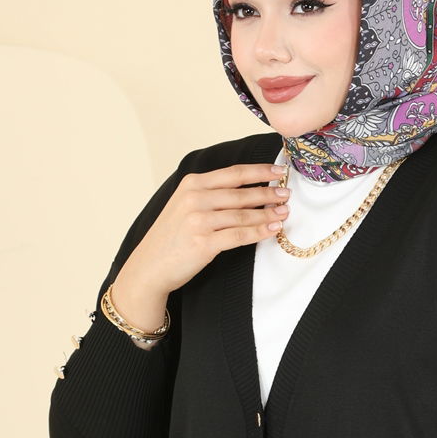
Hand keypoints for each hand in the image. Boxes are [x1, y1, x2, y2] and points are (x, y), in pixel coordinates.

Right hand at [118, 161, 291, 300]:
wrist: (149, 266)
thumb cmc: (171, 237)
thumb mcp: (185, 205)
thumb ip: (211, 194)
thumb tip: (249, 190)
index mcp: (192, 184)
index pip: (234, 174)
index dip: (260, 172)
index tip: (280, 172)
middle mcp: (195, 199)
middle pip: (241, 193)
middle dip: (269, 194)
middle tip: (287, 194)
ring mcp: (198, 221)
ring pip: (243, 215)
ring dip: (267, 214)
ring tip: (284, 213)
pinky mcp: (203, 243)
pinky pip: (239, 236)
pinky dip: (259, 232)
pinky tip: (272, 229)